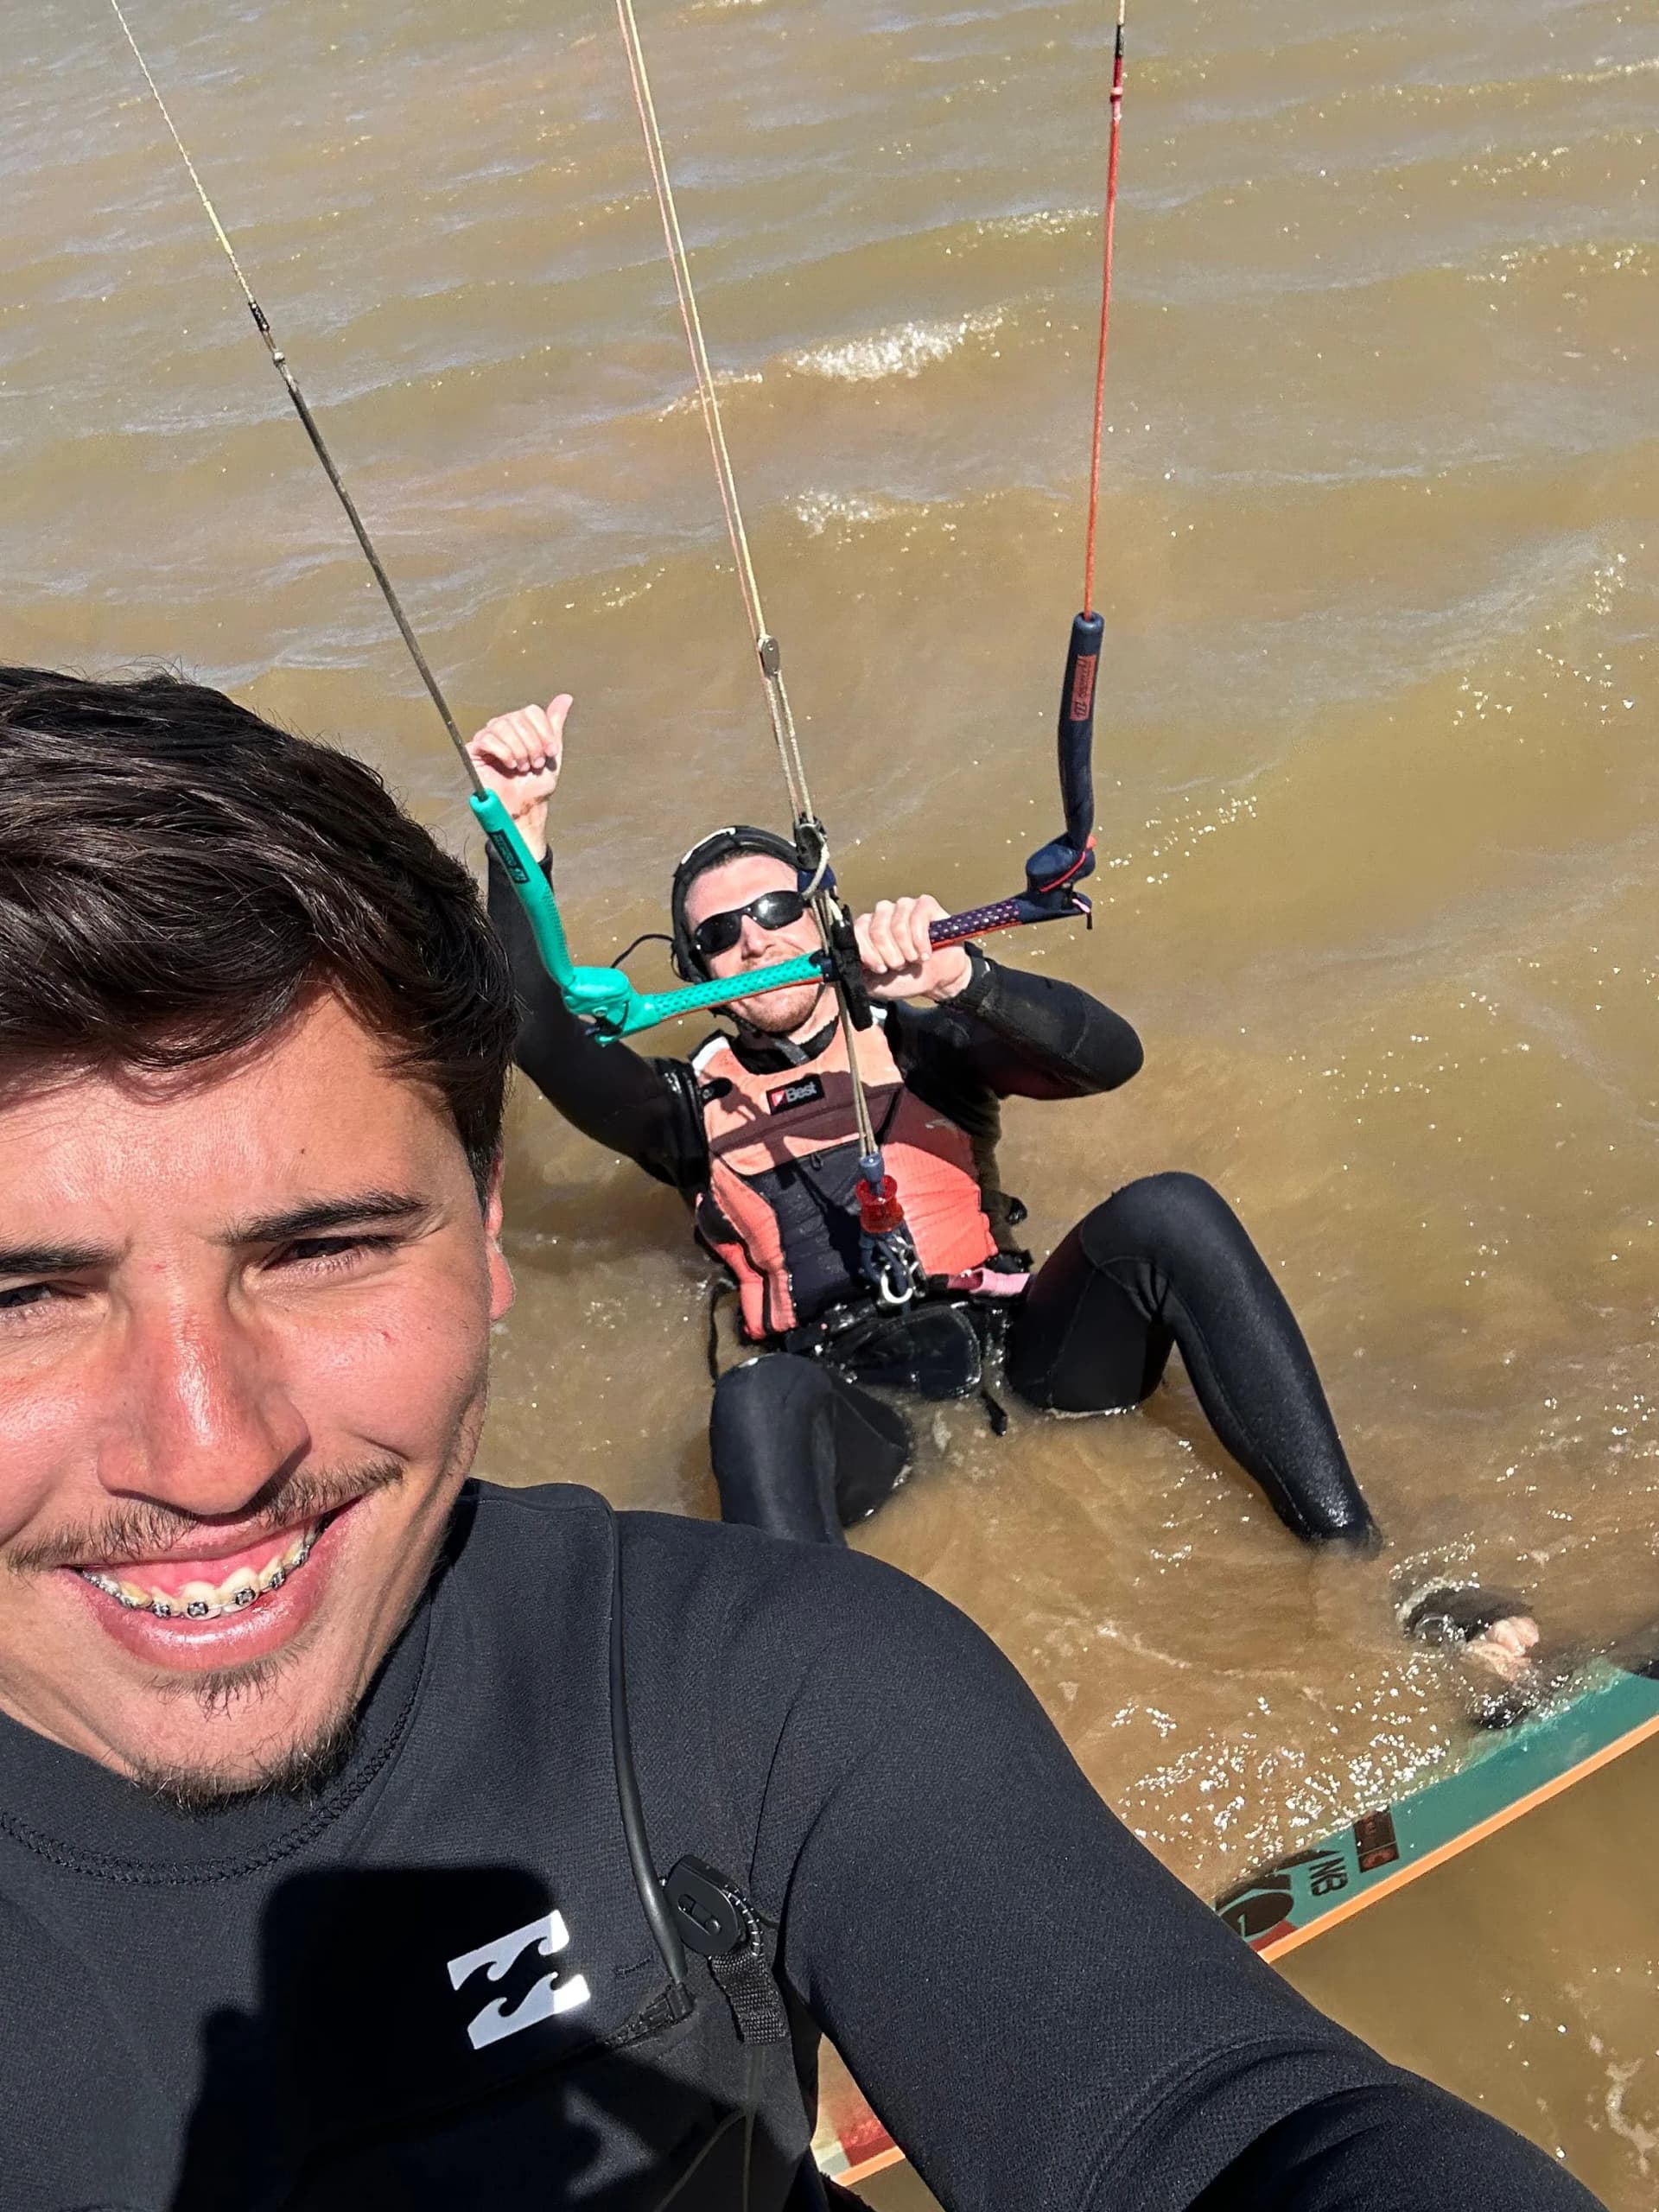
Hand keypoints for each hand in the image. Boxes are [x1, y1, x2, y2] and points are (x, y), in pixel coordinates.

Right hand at [465, 696, 570, 863]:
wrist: (524, 808)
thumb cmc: (535, 787)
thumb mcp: (552, 753)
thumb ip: (554, 724)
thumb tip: (564, 699)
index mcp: (521, 728)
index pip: (531, 711)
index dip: (543, 732)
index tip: (550, 752)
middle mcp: (503, 729)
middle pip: (518, 718)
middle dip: (532, 745)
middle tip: (535, 764)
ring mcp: (488, 738)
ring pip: (503, 726)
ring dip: (519, 751)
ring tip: (522, 767)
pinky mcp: (475, 751)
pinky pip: (488, 739)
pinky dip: (503, 754)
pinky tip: (509, 766)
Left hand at [855, 896, 972, 1003]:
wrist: (937, 980)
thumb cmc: (906, 979)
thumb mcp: (875, 983)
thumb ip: (857, 974)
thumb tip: (840, 967)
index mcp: (867, 929)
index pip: (857, 932)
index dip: (869, 953)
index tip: (880, 968)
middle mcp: (883, 913)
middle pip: (877, 930)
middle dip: (890, 955)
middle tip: (900, 965)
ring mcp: (904, 907)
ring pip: (897, 926)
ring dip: (907, 950)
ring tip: (914, 959)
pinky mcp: (925, 905)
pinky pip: (917, 918)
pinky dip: (921, 941)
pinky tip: (925, 953)